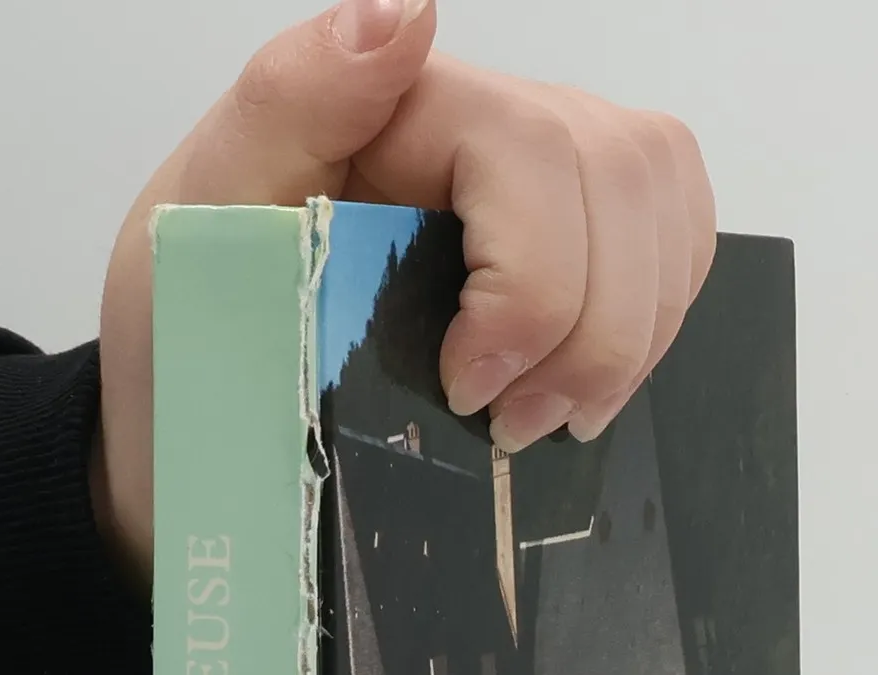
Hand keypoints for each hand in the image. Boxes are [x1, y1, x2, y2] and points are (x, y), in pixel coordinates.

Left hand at [95, 0, 715, 576]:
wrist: (214, 397)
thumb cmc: (202, 314)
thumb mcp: (202, 210)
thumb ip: (292, 98)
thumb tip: (403, 12)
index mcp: (405, 99)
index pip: (535, 154)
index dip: (529, 287)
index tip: (465, 389)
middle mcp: (493, 120)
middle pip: (623, 181)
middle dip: (590, 332)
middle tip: (510, 429)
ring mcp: (550, 171)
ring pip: (665, 212)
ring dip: (629, 339)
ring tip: (549, 421)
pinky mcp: (584, 231)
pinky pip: (675, 244)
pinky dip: (654, 323)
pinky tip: (585, 382)